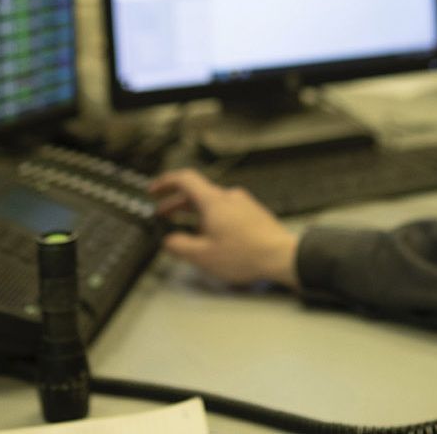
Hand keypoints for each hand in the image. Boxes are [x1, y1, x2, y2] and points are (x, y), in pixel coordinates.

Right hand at [148, 169, 298, 288]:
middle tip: (164, 213)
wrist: (282, 257)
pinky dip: (213, 218)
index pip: (184, 179)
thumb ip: (180, 246)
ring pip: (212, 202)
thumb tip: (169, 241)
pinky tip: (213, 236)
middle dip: (176, 203)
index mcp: (213, 201)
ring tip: (187, 229)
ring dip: (195, 212)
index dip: (165, 183)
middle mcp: (229, 197)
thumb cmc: (247, 255)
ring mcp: (243, 204)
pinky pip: (227, 210)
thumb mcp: (203, 256)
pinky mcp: (254, 214)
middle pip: (197, 192)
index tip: (154, 190)